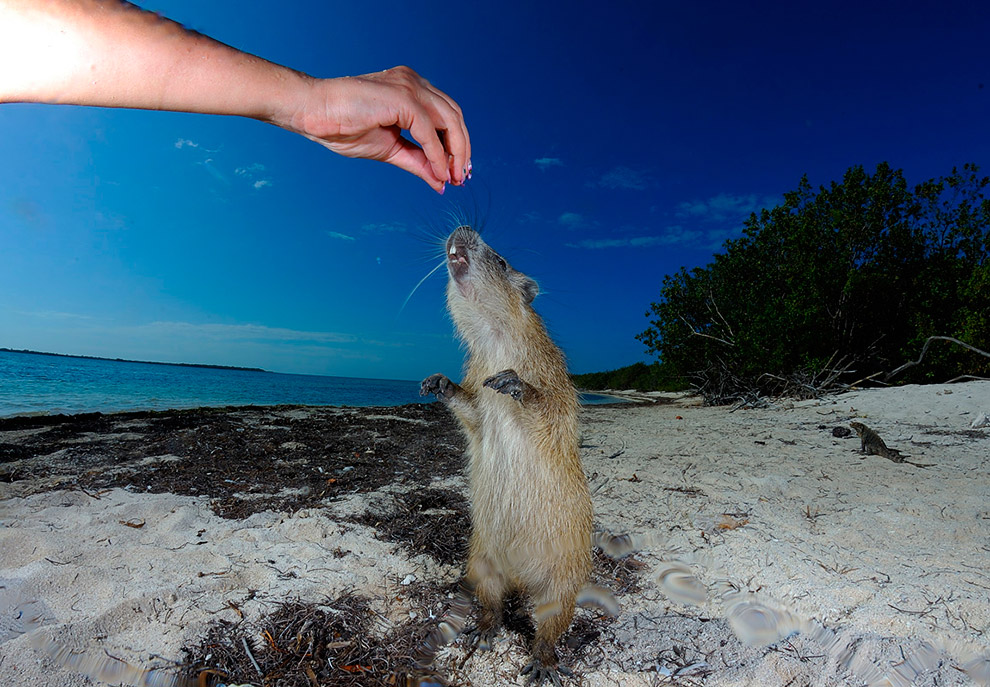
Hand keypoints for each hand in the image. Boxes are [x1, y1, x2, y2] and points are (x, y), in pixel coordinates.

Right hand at [280, 66, 470, 192]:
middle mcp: (414, 83)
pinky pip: (429, 130)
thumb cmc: (343, 126)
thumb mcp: (391, 150)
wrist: (314, 113)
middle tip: (461, 178)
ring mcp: (410, 86)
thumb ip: (418, 161)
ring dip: (455, 153)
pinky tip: (438, 172)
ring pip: (449, 120)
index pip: (447, 115)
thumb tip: (441, 181)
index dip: (456, 144)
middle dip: (462, 150)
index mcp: (411, 89)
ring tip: (453, 177)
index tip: (457, 172)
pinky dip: (437, 154)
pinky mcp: (403, 97)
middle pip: (454, 116)